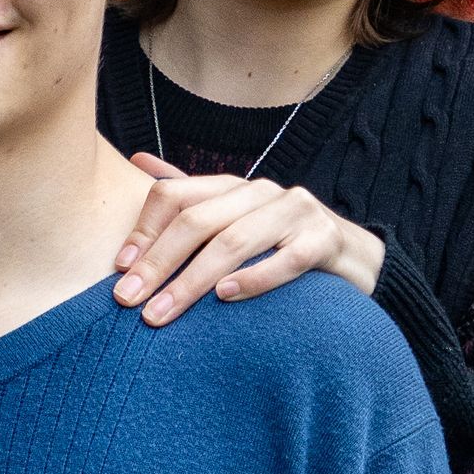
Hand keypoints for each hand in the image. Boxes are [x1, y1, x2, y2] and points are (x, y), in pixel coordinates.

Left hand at [111, 154, 384, 324]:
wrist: (354, 257)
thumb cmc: (281, 243)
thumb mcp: (233, 218)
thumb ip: (189, 194)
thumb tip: (136, 160)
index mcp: (233, 187)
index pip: (176, 195)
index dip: (144, 230)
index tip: (119, 270)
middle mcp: (262, 192)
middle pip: (198, 221)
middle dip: (158, 263)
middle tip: (128, 302)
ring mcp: (297, 212)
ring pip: (235, 241)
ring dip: (193, 281)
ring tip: (162, 312)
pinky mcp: (326, 240)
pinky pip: (287, 259)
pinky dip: (254, 278)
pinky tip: (226, 298)